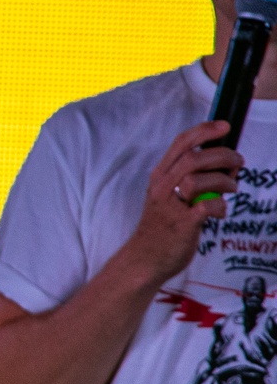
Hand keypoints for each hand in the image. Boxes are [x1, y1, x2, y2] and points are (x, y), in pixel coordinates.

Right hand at [123, 120, 238, 283]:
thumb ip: (191, 178)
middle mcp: (162, 187)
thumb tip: (226, 163)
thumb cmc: (163, 226)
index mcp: (160, 177)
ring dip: (224, 182)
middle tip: (238, 163)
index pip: (181, 144)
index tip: (224, 126)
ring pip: (200, 180)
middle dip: (223, 156)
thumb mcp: (169, 195)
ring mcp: (171, 205)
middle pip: (194, 158)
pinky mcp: (183, 224)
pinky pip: (208, 207)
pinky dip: (220, 207)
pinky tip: (219, 212)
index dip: (204, 130)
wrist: (146, 258)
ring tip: (230, 190)